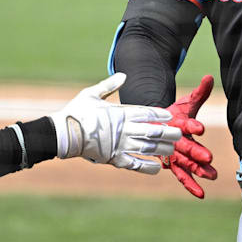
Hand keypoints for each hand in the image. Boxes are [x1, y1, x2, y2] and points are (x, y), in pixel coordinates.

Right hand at [49, 73, 181, 173]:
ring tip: (172, 149)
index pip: (146, 113)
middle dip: (168, 133)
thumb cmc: (76, 112)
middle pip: (153, 132)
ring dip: (162, 149)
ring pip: (148, 148)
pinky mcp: (113, 159)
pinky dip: (147, 166)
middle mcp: (123, 129)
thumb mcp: (92, 93)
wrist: (62, 133)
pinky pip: (135, 164)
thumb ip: (109, 85)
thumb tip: (123, 74)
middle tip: (179, 134)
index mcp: (120, 113)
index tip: (170, 116)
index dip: (160, 115)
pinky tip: (157, 167)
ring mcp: (119, 145)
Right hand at [161, 74, 217, 197]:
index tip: (200, 128)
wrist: (152, 126)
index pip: (186, 123)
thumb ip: (200, 93)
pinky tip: (201, 194)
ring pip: (184, 163)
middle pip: (185, 146)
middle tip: (208, 157)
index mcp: (177, 122)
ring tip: (211, 175)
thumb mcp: (186, 102)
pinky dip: (190, 184)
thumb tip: (209, 77)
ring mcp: (172, 153)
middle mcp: (173, 139)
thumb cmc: (173, 113)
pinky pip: (181, 176)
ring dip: (197, 169)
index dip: (192, 126)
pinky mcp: (173, 164)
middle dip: (196, 152)